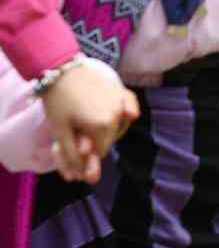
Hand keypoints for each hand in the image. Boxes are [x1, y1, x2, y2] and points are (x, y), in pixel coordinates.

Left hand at [42, 62, 139, 183]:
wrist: (61, 70)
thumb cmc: (58, 102)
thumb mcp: (60, 132)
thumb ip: (72, 155)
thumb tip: (79, 177)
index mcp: (102, 126)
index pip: (99, 152)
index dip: (85, 153)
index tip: (72, 146)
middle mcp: (117, 114)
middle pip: (109, 139)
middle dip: (95, 141)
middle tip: (76, 133)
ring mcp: (121, 101)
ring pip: (118, 125)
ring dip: (107, 128)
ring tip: (87, 121)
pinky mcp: (121, 91)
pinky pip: (129, 106)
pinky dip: (129, 111)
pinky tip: (130, 115)